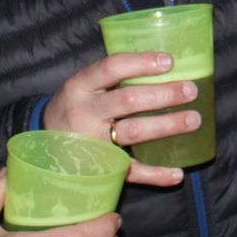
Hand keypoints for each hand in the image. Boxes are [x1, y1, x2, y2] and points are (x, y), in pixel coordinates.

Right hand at [40, 51, 200, 186]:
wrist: (43, 145)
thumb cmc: (77, 106)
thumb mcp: (84, 85)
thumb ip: (113, 77)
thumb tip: (165, 64)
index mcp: (80, 85)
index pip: (111, 68)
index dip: (140, 63)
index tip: (168, 62)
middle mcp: (84, 112)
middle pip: (127, 101)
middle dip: (162, 95)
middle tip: (191, 90)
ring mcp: (92, 142)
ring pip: (132, 133)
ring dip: (166, 126)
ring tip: (193, 120)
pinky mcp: (99, 168)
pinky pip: (129, 171)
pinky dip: (155, 174)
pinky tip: (177, 173)